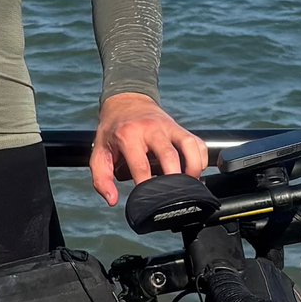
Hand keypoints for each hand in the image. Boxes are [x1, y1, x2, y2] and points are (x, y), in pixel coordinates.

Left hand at [89, 93, 208, 205]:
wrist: (125, 101)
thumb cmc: (113, 131)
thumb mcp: (100, 152)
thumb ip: (101, 178)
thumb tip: (112, 200)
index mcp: (128, 135)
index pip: (140, 166)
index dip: (146, 187)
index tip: (147, 200)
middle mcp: (150, 129)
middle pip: (168, 155)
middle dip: (173, 180)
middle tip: (172, 197)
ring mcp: (168, 126)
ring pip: (188, 145)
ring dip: (193, 168)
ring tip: (189, 185)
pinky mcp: (179, 127)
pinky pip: (197, 142)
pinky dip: (201, 158)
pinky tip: (195, 171)